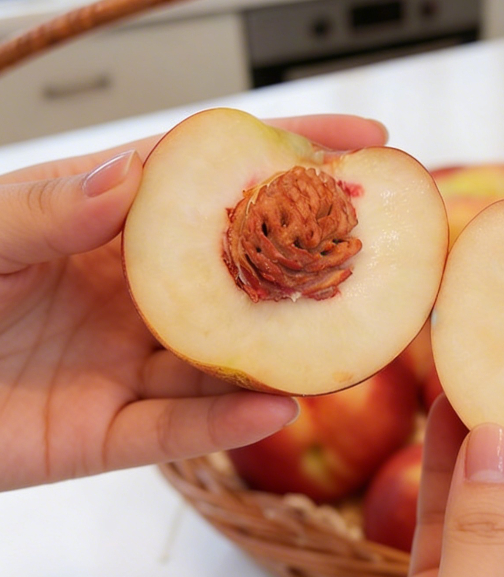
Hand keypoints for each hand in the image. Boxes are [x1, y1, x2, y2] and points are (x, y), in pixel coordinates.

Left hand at [0, 114, 387, 489]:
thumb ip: (52, 205)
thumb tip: (139, 173)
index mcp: (107, 226)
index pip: (210, 181)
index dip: (285, 156)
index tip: (357, 143)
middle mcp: (133, 292)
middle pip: (241, 274)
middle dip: (311, 260)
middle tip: (376, 250)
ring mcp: (127, 363)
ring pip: (226, 359)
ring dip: (287, 352)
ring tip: (346, 341)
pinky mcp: (107, 433)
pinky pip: (178, 431)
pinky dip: (225, 424)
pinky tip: (274, 408)